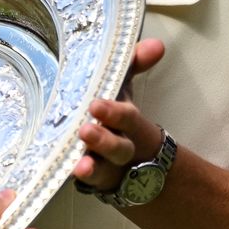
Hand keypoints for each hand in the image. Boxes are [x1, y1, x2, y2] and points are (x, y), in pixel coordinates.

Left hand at [73, 39, 166, 193]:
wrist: (129, 159)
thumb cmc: (118, 116)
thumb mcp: (123, 88)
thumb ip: (135, 64)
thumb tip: (157, 44)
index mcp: (129, 123)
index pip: (127, 117)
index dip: (115, 113)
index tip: (96, 105)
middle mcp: (121, 147)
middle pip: (118, 148)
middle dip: (104, 141)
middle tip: (85, 131)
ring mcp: (106, 167)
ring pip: (103, 170)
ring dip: (92, 167)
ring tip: (80, 167)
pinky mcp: (91, 181)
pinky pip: (87, 184)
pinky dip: (81, 181)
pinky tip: (72, 177)